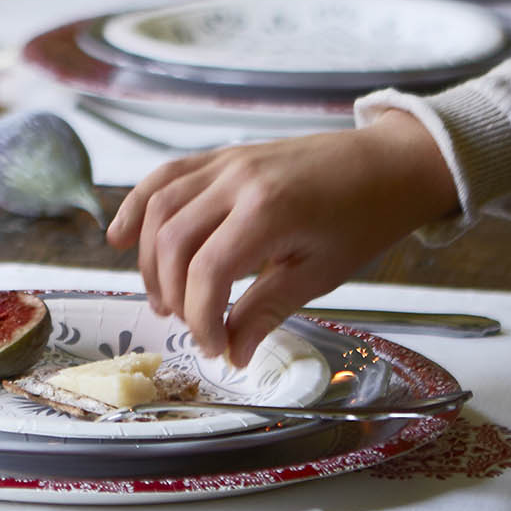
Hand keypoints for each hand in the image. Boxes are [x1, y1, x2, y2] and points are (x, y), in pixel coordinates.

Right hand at [106, 111, 460, 365]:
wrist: (390, 164)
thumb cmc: (364, 220)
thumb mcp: (319, 275)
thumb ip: (265, 312)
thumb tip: (230, 354)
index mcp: (268, 211)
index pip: (207, 273)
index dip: (200, 318)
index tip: (214, 347)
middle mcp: (237, 179)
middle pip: (171, 241)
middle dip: (169, 293)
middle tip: (187, 326)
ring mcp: (226, 162)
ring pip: (159, 208)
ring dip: (148, 258)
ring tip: (160, 298)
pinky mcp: (223, 156)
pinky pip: (166, 177)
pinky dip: (138, 205)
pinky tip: (120, 235)